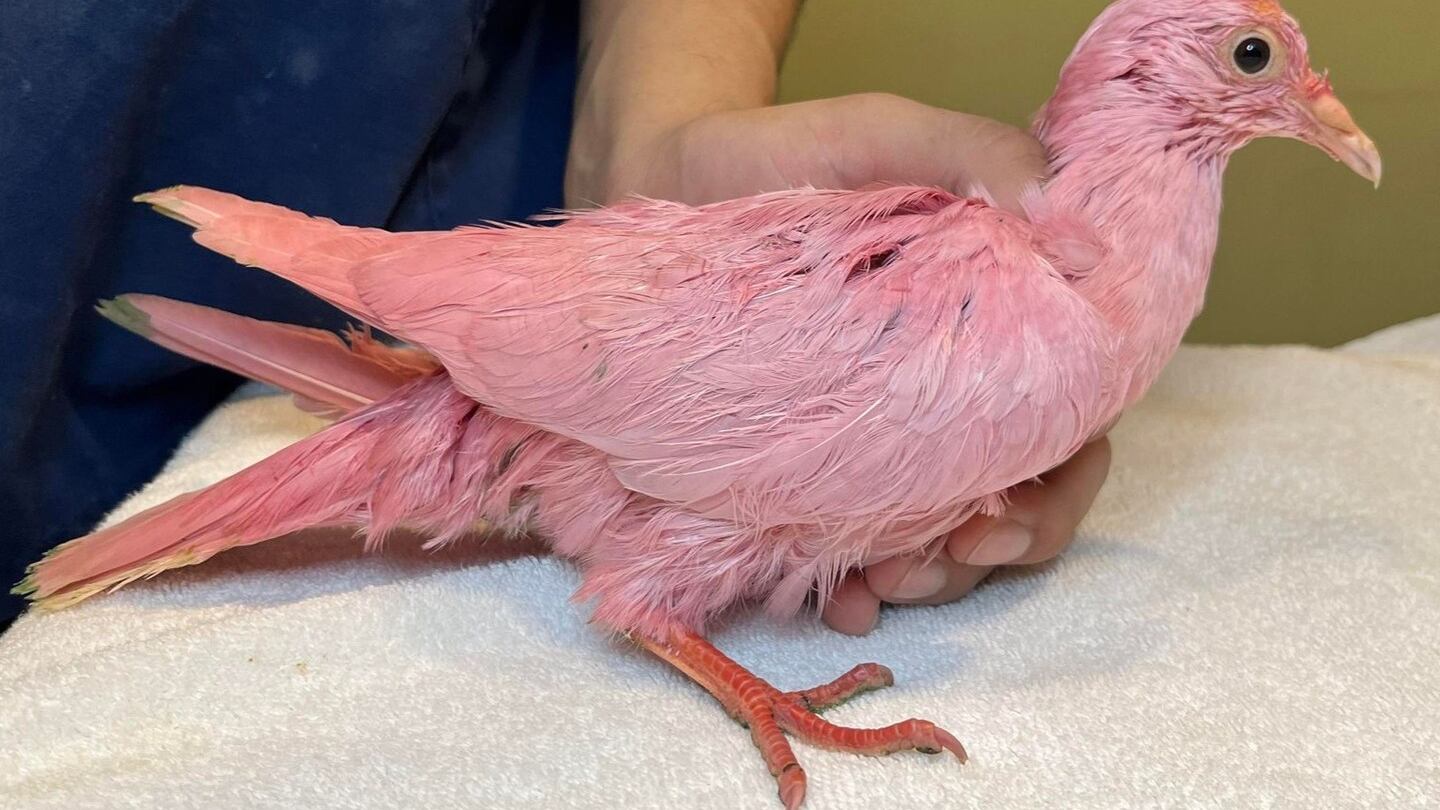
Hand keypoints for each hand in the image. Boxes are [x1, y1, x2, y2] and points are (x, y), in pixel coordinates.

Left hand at [569, 91, 1111, 634]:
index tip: (997, 522)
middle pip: (1012, 504)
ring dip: (923, 580)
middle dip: (982, 557)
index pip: (1068, 425)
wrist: (665, 173)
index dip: (1055, 490)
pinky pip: (842, 542)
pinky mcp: (806, 459)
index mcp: (995, 326)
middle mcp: (949, 391)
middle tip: (921, 565)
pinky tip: (833, 598)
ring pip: (937, 540)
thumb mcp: (882, 135)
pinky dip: (848, 585)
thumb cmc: (782, 154)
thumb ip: (976, 155)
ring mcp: (877, 433)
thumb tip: (1071, 229)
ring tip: (874, 584)